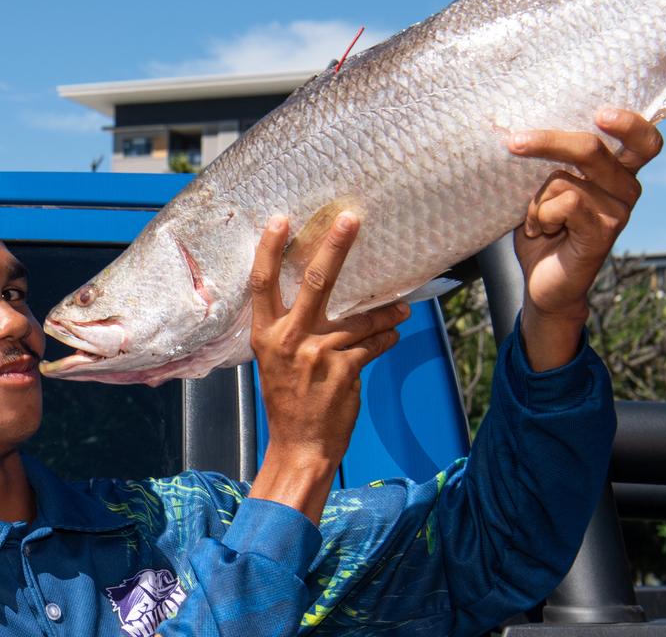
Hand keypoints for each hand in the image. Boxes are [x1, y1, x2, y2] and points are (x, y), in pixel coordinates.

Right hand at [246, 212, 408, 523]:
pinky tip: (393, 337)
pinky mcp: (345, 369)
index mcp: (266, 335)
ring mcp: (318, 353)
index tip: (281, 219)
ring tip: (402, 311)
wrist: (300, 446)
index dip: (271, 250)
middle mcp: (289, 339)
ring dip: (386, 313)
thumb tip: (318, 299)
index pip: (263, 284)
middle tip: (351, 219)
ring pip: (361, 318)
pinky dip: (386, 339)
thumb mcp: (276, 362)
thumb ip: (291, 331)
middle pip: (317, 283)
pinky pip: (374, 344)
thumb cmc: (288, 401)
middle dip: (336, 247)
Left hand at [508, 109, 662, 369]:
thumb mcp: (543, 188)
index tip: (602, 113)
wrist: (543, 284)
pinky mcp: (605, 232)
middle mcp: (625, 188)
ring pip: (565, 179)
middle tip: (514, 143)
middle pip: (592, 148)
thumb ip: (548, 162)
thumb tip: (519, 131)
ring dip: (536, 199)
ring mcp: (618, 211)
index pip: (643, 140)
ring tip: (537, 221)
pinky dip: (542, 215)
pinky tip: (543, 232)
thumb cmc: (544, 230)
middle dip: (548, 142)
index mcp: (617, 171)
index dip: (630, 123)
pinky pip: (567, 203)